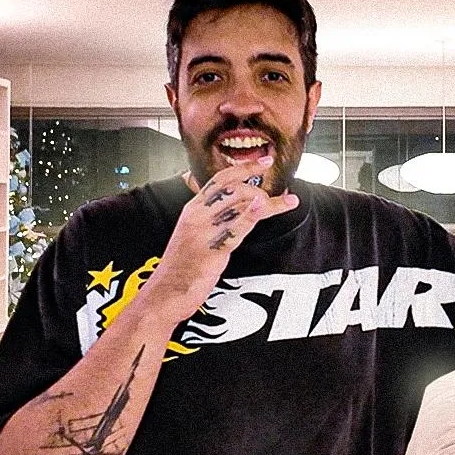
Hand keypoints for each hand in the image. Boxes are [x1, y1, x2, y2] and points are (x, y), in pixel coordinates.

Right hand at [144, 156, 299, 320]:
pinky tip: (265, 206)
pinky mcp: (212, 250)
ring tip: (288, 202)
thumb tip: (234, 206)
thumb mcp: (192, 233)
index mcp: (192, 209)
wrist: (165, 292)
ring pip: (240, 206)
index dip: (245, 167)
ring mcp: (204, 232)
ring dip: (270, 202)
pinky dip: (252, 215)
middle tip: (279, 196)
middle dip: (261, 187)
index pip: (220, 179)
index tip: (265, 162)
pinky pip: (236, 228)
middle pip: (234, 189)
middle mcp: (197, 216)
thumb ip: (210, 218)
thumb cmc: (181, 266)